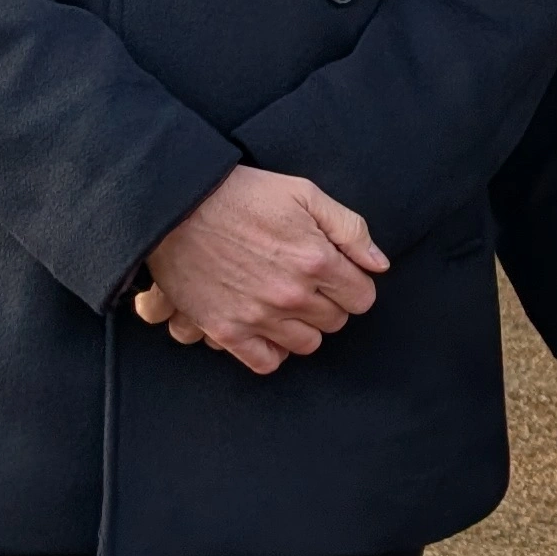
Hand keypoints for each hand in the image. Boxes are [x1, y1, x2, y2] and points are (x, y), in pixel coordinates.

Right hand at [135, 168, 388, 372]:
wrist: (177, 206)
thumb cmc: (242, 194)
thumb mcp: (304, 193)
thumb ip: (350, 229)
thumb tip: (379, 265)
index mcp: (317, 260)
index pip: (362, 298)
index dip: (353, 285)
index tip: (336, 274)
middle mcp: (292, 295)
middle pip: (335, 322)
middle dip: (329, 302)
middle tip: (306, 282)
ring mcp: (259, 317)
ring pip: (306, 344)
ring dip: (303, 327)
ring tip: (286, 303)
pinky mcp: (227, 331)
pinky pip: (266, 362)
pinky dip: (272, 350)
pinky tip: (268, 328)